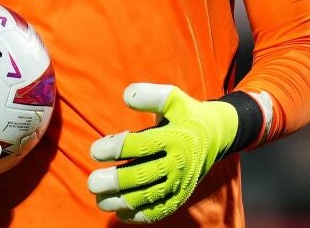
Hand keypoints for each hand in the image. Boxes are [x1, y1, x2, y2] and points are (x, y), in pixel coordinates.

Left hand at [87, 83, 238, 223]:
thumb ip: (150, 95)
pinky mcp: (181, 196)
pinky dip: (139, 216)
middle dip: (115, 182)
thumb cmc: (187, 114)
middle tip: (92, 182)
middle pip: (142, 177)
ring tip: (100, 199)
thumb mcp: (173, 98)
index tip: (95, 151)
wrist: (217, 135)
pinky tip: (120, 213)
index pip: (142, 146)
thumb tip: (126, 97)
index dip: (115, 149)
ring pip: (148, 199)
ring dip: (122, 202)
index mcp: (175, 138)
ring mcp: (180, 183)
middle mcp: (179, 163)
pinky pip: (160, 211)